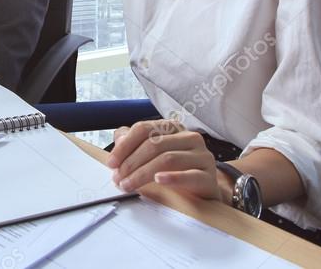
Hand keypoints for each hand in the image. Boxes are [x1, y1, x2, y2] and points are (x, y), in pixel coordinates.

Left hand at [105, 119, 220, 199]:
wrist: (203, 191)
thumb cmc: (174, 170)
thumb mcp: (152, 154)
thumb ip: (133, 143)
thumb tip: (119, 141)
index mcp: (173, 128)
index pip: (144, 129)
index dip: (125, 145)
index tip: (111, 162)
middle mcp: (189, 137)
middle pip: (154, 144)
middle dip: (131, 163)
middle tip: (118, 178)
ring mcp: (202, 156)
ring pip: (167, 159)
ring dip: (142, 173)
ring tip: (129, 185)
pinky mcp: (209, 176)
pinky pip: (190, 175)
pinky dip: (172, 177)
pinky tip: (158, 180)